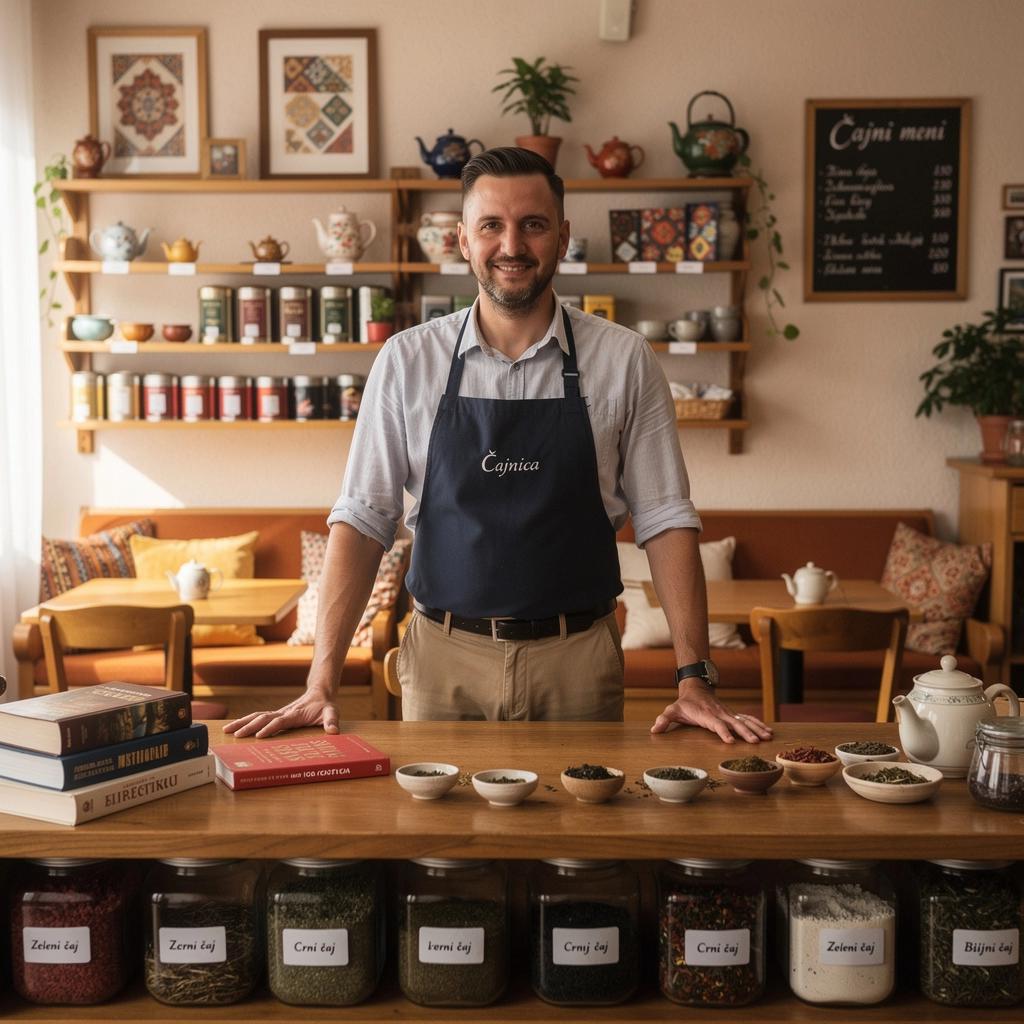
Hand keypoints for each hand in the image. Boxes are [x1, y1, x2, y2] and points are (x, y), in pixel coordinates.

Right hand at [223, 688, 339, 738]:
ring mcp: (278, 713)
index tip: (259, 736)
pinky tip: (234, 728)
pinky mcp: (275, 715)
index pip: (280, 720)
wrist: (319, 693)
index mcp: (295, 714)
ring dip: (242, 723)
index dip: (270, 728)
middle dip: (248, 726)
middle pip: (263, 718)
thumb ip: (332, 721)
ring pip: (257, 716)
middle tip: (235, 735)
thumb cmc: (325, 706)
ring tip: (226, 730)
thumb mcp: (332, 712)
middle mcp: (284, 712)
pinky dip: (245, 722)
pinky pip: (258, 718)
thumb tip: (334, 731)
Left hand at [650, 684, 772, 742]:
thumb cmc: (684, 704)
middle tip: (756, 742)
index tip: (730, 740)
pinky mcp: (733, 714)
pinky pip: (747, 718)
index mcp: (705, 714)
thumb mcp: (672, 710)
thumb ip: (664, 719)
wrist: (696, 688)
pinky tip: (768, 731)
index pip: (715, 723)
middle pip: (734, 723)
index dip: (722, 731)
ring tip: (768, 736)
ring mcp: (728, 713)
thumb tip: (654, 729)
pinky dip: (758, 724)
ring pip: (744, 720)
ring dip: (756, 728)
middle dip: (745, 732)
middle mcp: (719, 713)